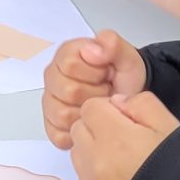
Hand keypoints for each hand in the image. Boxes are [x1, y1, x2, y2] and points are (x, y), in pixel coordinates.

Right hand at [43, 30, 146, 148]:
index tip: (106, 73)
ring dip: (87, 114)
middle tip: (105, 91)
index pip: (69, 64)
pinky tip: (91, 122)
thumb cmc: (124, 78)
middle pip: (67, 91)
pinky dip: (78, 133)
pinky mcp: (52, 125)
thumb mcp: (127, 57)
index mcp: (66, 55)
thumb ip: (112, 45)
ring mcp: (51, 102)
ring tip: (99, 106)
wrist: (129, 99)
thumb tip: (91, 50)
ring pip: (62, 114)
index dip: (93, 72)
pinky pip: (58, 134)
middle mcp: (54, 77)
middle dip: (94, 94)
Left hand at [67, 92, 179, 179]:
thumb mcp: (169, 125)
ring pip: (78, 152)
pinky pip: (83, 175)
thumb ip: (141, 103)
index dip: (109, 108)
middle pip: (79, 128)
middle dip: (97, 126)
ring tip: (123, 157)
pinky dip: (95, 170)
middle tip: (125, 136)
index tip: (127, 119)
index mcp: (115, 137)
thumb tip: (118, 103)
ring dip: (93, 148)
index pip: (90, 107)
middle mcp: (96, 160)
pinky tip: (121, 175)